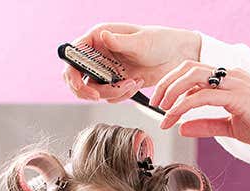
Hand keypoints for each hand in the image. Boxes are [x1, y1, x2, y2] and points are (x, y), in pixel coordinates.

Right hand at [62, 24, 200, 102]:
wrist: (176, 57)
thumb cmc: (160, 41)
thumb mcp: (141, 42)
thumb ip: (120, 41)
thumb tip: (104, 36)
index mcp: (98, 37)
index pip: (73, 55)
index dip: (73, 73)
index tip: (85, 87)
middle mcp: (98, 53)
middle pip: (76, 77)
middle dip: (86, 90)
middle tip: (99, 95)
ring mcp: (105, 69)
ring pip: (93, 90)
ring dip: (112, 93)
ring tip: (133, 83)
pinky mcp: (115, 82)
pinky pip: (109, 96)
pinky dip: (121, 95)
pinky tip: (137, 83)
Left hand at [155, 64, 249, 149]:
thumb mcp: (231, 127)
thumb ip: (206, 125)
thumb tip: (182, 128)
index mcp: (230, 79)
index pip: (194, 72)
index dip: (173, 85)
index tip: (161, 104)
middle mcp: (230, 75)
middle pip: (188, 67)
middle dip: (167, 83)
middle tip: (155, 104)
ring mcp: (234, 83)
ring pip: (192, 76)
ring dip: (171, 92)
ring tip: (161, 111)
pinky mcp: (236, 96)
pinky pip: (201, 96)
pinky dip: (182, 107)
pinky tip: (173, 119)